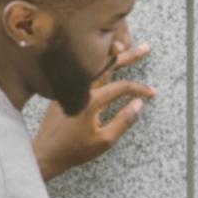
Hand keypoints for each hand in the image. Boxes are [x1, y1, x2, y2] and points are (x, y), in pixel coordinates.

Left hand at [34, 42, 155, 180]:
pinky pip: (82, 70)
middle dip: (129, 56)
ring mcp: (69, 86)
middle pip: (108, 65)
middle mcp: (80, 88)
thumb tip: (139, 104)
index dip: (140, 89)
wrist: (45, 152)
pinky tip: (103, 62)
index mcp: (92, 100)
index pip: (122, 87)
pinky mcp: (63, 89)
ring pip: (94, 64)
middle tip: (146, 48)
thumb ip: (124, 120)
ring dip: (110, 55)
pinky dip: (96, 63)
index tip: (152, 93)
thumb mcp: (105, 140)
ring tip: (124, 45)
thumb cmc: (75, 150)